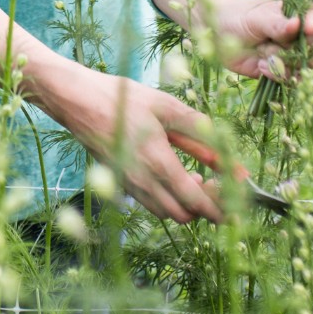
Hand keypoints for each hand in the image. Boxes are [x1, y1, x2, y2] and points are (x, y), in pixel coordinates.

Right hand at [36, 65, 241, 225]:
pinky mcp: (119, 182)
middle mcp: (143, 182)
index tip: (238, 209)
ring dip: (186, 205)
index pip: (197, 202)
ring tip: (196, 180)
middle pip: (183, 215)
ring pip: (166, 212)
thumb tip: (233, 161)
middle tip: (218, 187)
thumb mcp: (167, 108)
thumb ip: (202, 135)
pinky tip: (171, 175)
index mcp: (158, 163)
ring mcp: (129, 185)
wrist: (75, 100)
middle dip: (205, 209)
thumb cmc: (121, 98)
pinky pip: (150, 202)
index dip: (221, 211)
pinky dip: (167, 198)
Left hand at [211, 0, 312, 81]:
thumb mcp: (256, 17)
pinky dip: (275, 73)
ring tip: (266, 56)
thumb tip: (298, 24)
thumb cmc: (238, 17)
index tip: (309, 26)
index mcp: (296, 13)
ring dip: (288, 63)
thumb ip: (277, 23)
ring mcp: (290, 53)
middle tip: (292, 47)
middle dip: (309, 47)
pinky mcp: (279, 70)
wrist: (216, 33)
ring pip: (305, 64)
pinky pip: (288, 77)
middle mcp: (298, 35)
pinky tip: (260, 65)